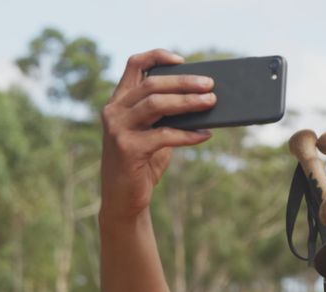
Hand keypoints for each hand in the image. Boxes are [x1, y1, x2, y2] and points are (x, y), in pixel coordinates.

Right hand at [100, 49, 216, 220]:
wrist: (123, 200)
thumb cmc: (142, 164)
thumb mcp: (152, 134)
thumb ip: (166, 116)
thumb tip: (202, 99)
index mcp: (119, 102)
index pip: (134, 65)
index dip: (157, 56)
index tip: (181, 60)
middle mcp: (114, 111)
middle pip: (152, 84)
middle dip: (184, 82)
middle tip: (210, 85)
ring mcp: (118, 129)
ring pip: (157, 104)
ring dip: (188, 102)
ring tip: (211, 102)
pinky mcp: (128, 149)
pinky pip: (164, 135)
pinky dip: (188, 135)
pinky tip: (205, 135)